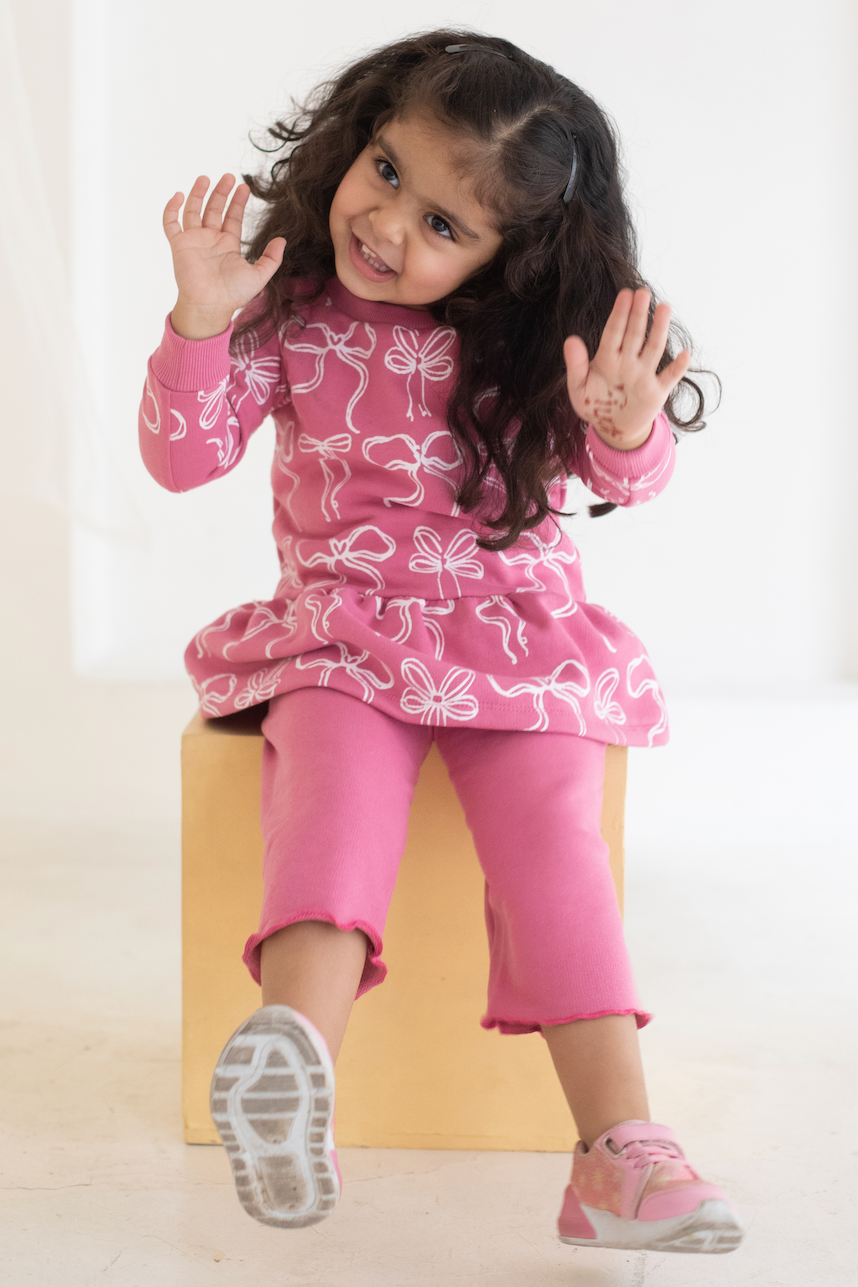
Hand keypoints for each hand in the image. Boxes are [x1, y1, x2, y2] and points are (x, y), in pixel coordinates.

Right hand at [163, 174, 284, 338]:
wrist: (210, 305)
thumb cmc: (233, 294)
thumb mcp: (259, 275)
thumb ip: (271, 258)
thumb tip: (282, 240)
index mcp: (227, 245)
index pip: (232, 217)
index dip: (238, 202)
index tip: (244, 187)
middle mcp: (210, 240)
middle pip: (214, 209)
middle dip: (221, 192)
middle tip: (228, 176)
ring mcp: (194, 241)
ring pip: (193, 211)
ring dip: (198, 194)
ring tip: (205, 178)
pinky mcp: (179, 245)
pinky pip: (171, 223)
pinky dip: (172, 209)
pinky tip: (180, 195)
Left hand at [564, 289, 690, 450]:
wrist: (613, 428)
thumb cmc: (595, 404)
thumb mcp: (579, 387)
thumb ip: (575, 365)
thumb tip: (570, 340)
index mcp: (608, 359)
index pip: (614, 333)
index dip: (618, 315)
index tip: (624, 295)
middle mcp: (628, 363)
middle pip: (634, 335)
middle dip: (638, 315)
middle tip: (642, 293)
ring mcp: (644, 376)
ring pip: (653, 349)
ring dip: (659, 330)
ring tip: (664, 308)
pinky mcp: (656, 392)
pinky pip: (669, 378)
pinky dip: (677, 368)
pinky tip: (685, 354)